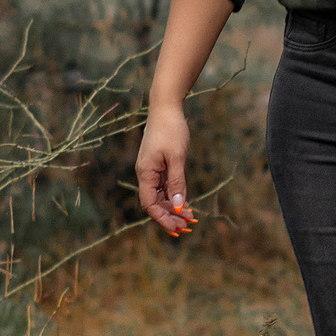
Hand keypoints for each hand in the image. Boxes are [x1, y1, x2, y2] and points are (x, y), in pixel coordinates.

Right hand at [135, 103, 198, 237]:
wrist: (166, 107)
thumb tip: (177, 207)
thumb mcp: (176, 157)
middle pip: (155, 203)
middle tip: (187, 227)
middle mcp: (145, 174)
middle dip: (169, 216)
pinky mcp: (158, 165)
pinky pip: (164, 187)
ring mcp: (151, 170)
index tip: (178, 228)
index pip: (150, 204)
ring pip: (160, 196)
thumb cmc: (171, 129)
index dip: (162, 218)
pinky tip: (185, 203)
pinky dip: (174, 196)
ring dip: (173, 208)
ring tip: (190, 218)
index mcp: (145, 173)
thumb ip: (177, 183)